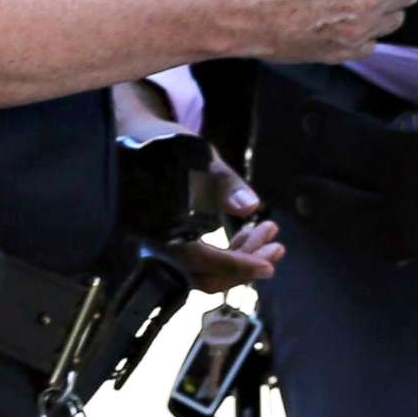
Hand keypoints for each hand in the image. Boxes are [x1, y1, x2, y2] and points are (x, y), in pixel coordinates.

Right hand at [110, 79, 284, 290]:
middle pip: (204, 275)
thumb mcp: (201, 158)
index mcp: (159, 228)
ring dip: (241, 257)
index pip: (201, 261)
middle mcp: (156, 246)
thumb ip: (224, 183)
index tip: (269, 267)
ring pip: (204, 271)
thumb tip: (250, 206)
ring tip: (269, 232)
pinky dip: (228, 252)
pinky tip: (250, 233)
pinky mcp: (172, 243)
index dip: (237, 267)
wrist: (139, 140)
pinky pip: (201, 261)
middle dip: (245, 264)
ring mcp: (163, 248)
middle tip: (278, 247)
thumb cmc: (168, 146)